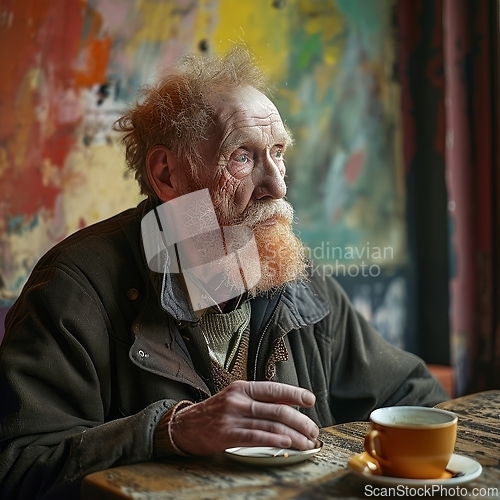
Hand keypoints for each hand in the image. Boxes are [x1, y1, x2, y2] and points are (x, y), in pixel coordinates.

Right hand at [169, 380, 318, 454]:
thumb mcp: (235, 398)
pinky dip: (274, 440)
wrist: (184, 425)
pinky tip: (287, 444)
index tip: (311, 400)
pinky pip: (256, 436)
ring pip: (271, 424)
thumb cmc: (214, 413)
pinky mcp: (227, 434)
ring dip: (294, 435)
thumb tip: (288, 404)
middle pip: (277, 408)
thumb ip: (258, 400)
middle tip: (313, 430)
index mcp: (243, 387)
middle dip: (300, 421)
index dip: (295, 394)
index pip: (274, 388)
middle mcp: (238, 399)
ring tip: (307, 442)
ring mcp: (232, 416)